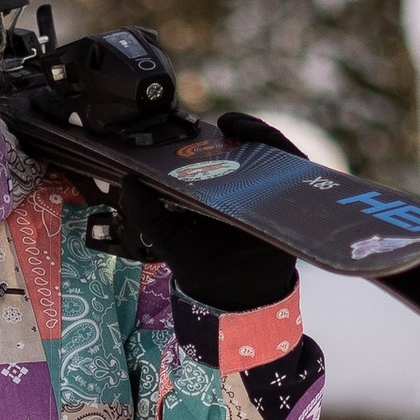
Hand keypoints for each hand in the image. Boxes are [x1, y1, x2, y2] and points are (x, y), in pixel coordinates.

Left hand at [97, 136, 296, 311]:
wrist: (231, 296)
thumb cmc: (199, 264)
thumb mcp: (165, 236)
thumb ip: (145, 211)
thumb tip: (128, 182)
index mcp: (212, 190)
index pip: (213, 153)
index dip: (204, 136)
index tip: (189, 126)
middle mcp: (241, 186)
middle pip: (242, 146)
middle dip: (233, 129)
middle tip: (218, 123)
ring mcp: (266, 191)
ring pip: (268, 151)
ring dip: (256, 132)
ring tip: (234, 125)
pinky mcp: (288, 198)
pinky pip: (292, 166)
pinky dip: (279, 148)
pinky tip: (261, 141)